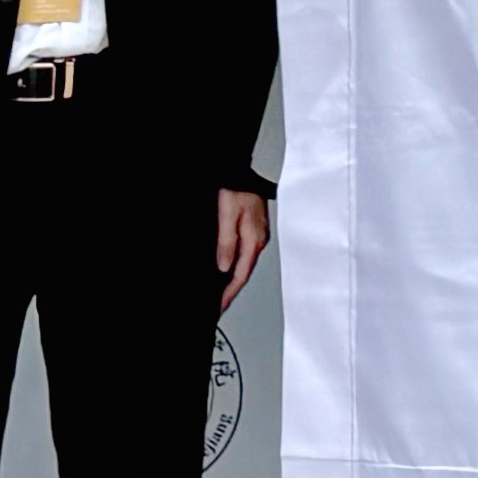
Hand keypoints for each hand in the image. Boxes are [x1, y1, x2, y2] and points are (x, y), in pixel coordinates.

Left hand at [215, 188, 271, 307]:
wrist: (240, 170)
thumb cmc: (235, 189)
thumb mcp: (227, 216)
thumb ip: (226, 243)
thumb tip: (223, 266)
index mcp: (254, 239)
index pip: (241, 275)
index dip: (229, 293)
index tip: (220, 307)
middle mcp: (258, 239)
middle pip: (244, 272)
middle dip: (230, 291)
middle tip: (219, 306)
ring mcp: (257, 234)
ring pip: (244, 264)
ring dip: (232, 279)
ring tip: (221, 293)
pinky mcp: (253, 228)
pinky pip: (244, 253)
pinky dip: (235, 265)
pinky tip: (227, 268)